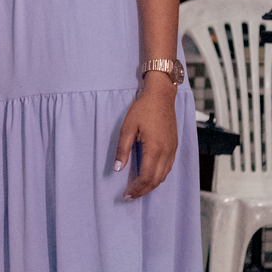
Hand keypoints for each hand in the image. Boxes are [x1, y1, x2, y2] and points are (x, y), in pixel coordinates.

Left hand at [115, 73, 177, 197]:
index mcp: (155, 149)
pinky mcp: (174, 146)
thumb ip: (123, 149)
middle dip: (143, 190)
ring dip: (152, 185)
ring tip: (138, 189)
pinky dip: (159, 176)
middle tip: (130, 196)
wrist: (161, 96)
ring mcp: (172, 150)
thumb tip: (118, 169)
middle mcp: (167, 153)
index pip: (147, 177)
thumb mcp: (127, 128)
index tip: (126, 195)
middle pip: (157, 180)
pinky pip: (168, 167)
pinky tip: (150, 175)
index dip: (137, 188)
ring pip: (164, 175)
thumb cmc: (142, 109)